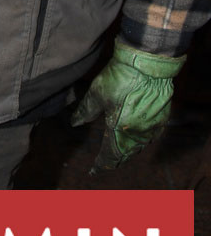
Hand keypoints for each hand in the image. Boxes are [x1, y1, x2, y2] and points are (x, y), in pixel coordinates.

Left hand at [71, 38, 185, 170]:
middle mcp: (138, 134)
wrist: (147, 64)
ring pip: (139, 146)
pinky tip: (137, 138)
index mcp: (120, 130)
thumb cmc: (120, 78)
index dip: (101, 164)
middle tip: (107, 164)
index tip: (94, 170)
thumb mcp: (96, 93)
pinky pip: (150, 136)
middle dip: (115, 159)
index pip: (109, 155)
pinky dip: (141, 141)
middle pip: (126, 153)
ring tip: (120, 153)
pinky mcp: (161, 118)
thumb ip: (86, 111)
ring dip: (128, 152)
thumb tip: (74, 123)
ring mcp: (152, 127)